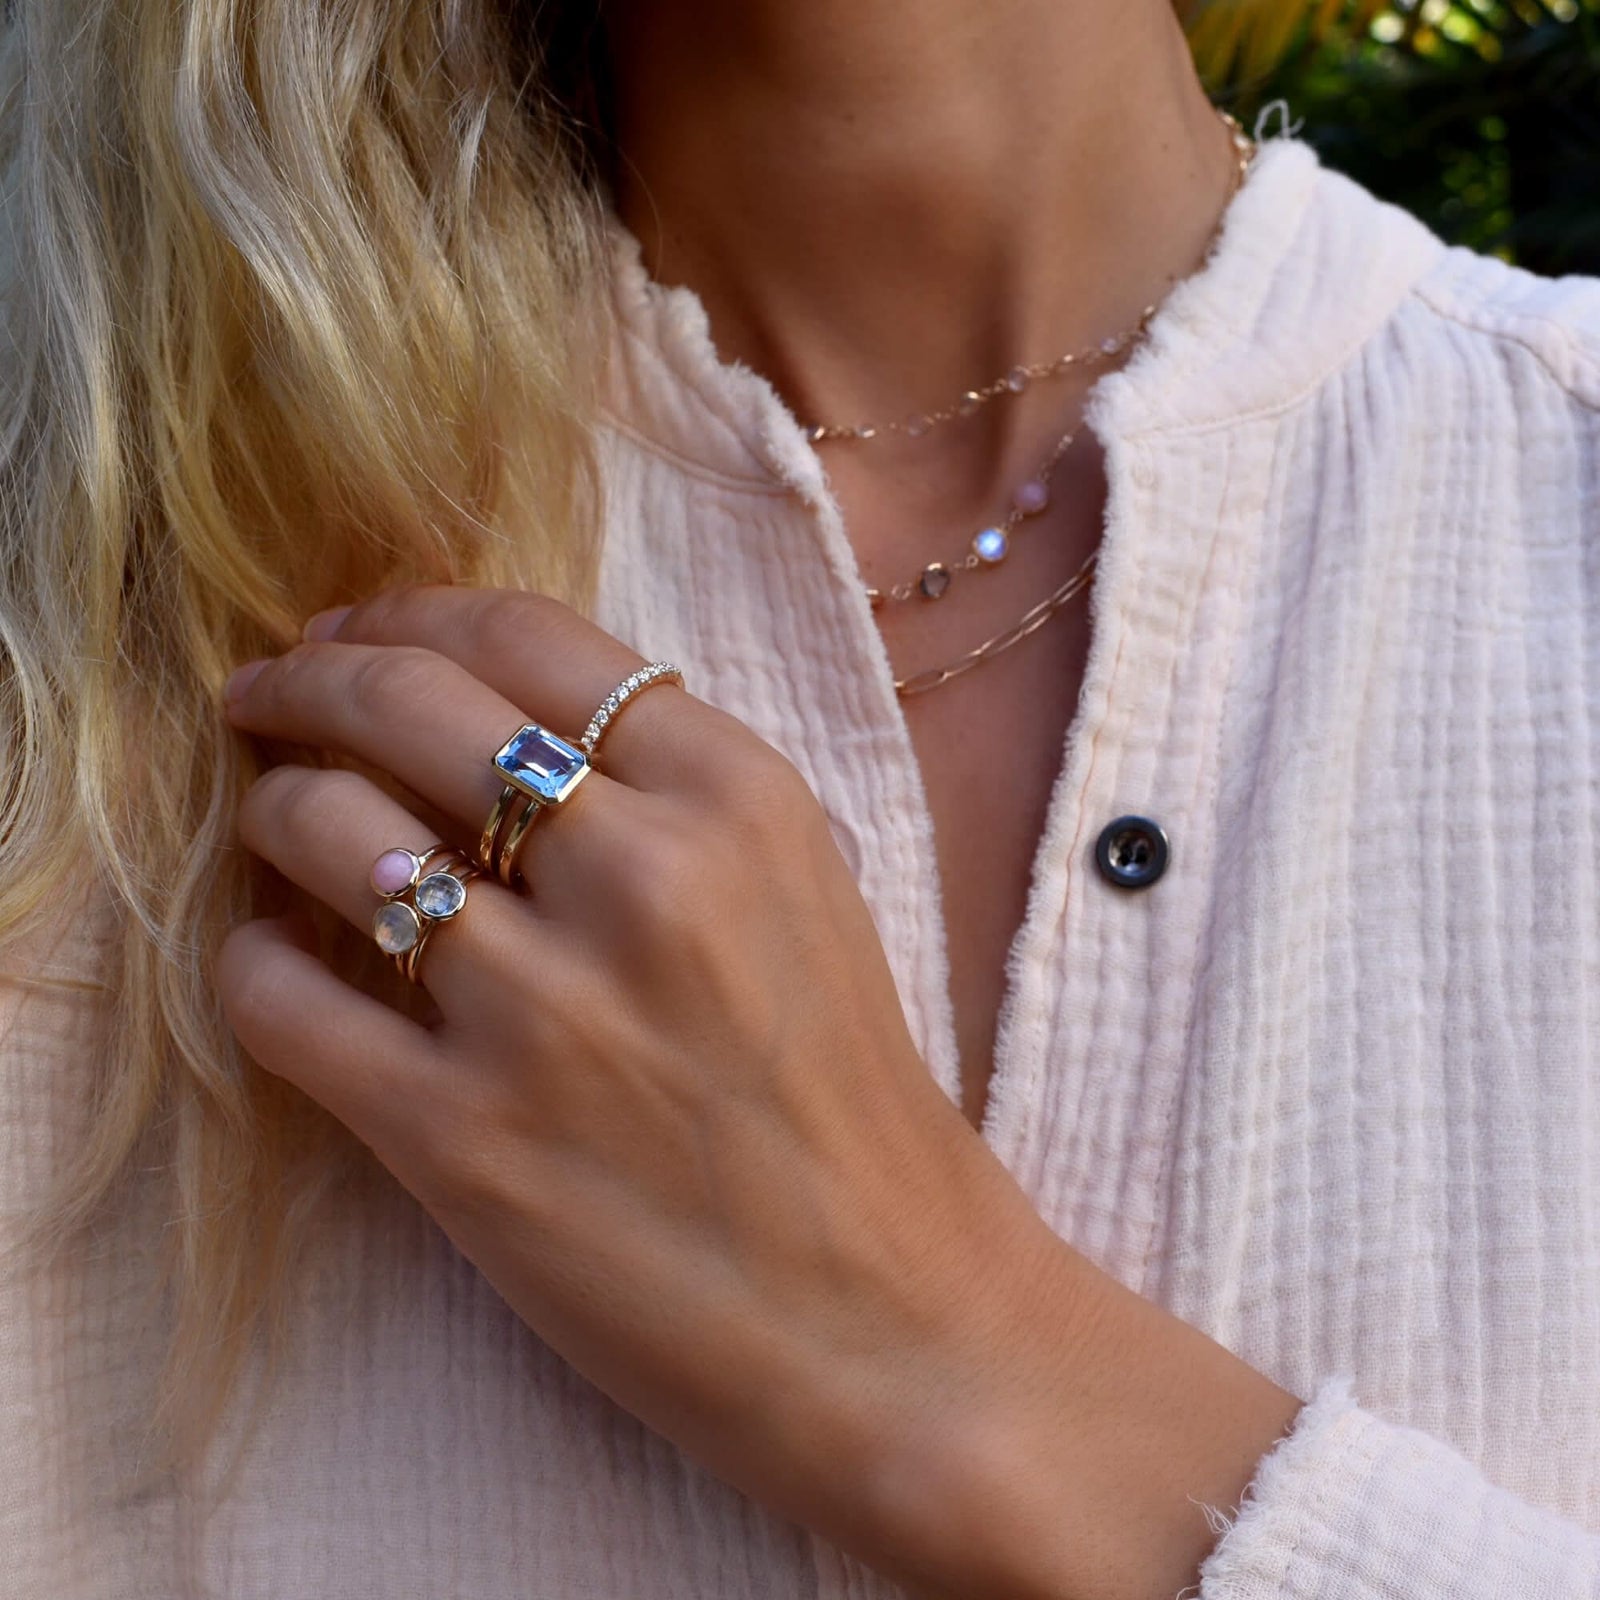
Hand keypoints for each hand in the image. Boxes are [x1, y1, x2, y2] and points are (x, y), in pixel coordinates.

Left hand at [218, 583, 1119, 1593]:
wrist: (889, 1311)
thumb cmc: (845, 1098)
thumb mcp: (803, 889)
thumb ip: (672, 788)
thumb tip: (490, 711)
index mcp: (740, 799)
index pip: (526, 635)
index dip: (409, 613)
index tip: (354, 632)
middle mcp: (643, 878)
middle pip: (408, 701)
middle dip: (309, 675)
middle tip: (265, 692)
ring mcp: (546, 1011)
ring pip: (326, 831)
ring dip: (275, 811)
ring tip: (275, 825)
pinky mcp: (462, 1142)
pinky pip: (282, 1001)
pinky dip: (252, 964)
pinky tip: (278, 964)